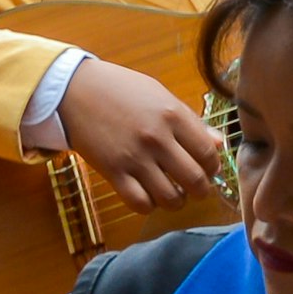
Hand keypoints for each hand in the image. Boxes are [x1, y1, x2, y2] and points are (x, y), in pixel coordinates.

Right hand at [56, 57, 222, 212]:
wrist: (74, 89)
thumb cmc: (120, 88)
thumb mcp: (159, 95)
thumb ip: (191, 121)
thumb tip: (218, 144)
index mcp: (172, 115)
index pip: (208, 154)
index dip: (213, 168)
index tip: (207, 169)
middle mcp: (157, 138)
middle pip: (195, 181)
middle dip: (200, 190)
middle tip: (194, 187)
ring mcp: (134, 157)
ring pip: (171, 198)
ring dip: (176, 201)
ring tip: (171, 192)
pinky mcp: (113, 172)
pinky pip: (140, 203)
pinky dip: (149, 205)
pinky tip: (148, 194)